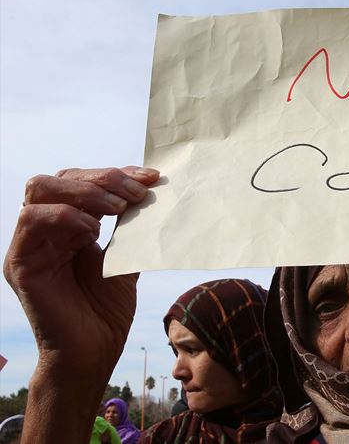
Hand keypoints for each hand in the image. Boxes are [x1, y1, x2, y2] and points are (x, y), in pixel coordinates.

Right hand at [4, 166, 159, 371]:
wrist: (93, 351)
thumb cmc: (107, 311)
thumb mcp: (126, 260)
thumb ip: (131, 229)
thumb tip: (151, 193)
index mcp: (70, 226)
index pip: (84, 181)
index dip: (118, 174)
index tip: (151, 177)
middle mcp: (47, 230)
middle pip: (61, 178)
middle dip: (103, 178)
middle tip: (136, 193)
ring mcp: (30, 244)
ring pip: (40, 189)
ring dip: (84, 191)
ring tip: (117, 208)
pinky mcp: (20, 263)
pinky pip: (31, 220)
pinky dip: (64, 216)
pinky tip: (92, 231)